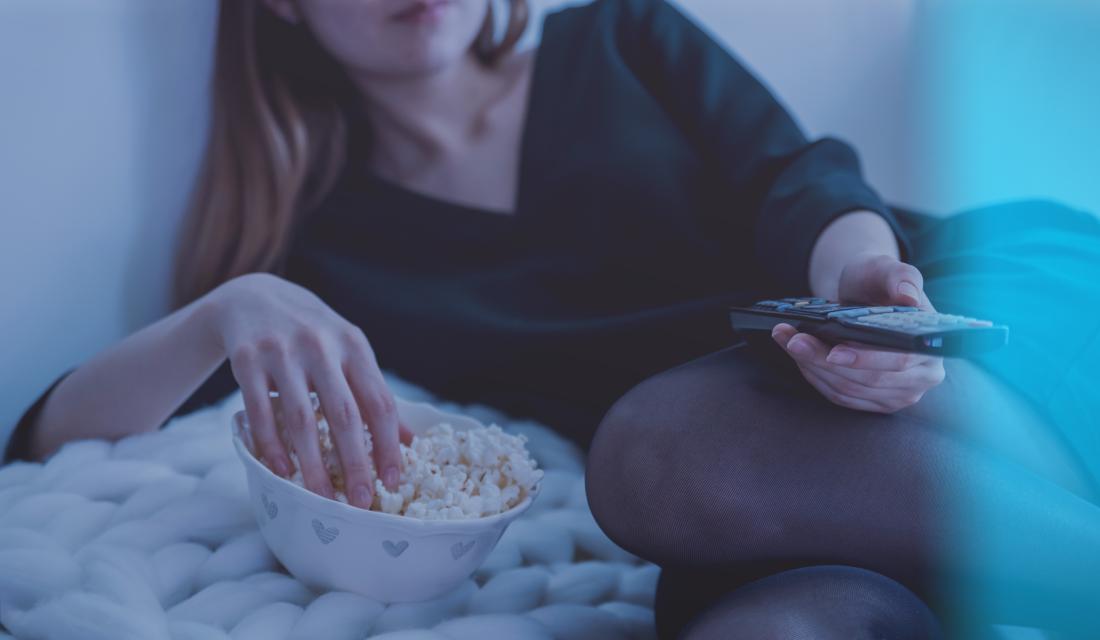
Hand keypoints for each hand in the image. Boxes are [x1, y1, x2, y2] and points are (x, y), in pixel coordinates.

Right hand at [203, 273, 404, 506]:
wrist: (253, 297)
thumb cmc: (312, 334)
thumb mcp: (347, 351)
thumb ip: (373, 391)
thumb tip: (409, 440)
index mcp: (354, 346)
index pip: (380, 402)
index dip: (390, 444)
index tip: (394, 480)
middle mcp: (321, 347)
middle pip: (345, 415)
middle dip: (356, 463)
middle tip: (360, 502)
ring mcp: (282, 353)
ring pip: (301, 419)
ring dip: (312, 465)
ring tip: (321, 498)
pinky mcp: (247, 360)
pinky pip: (260, 412)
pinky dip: (271, 446)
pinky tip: (281, 472)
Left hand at [772, 253, 945, 412]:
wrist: (865, 296)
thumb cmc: (878, 282)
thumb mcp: (887, 269)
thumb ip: (901, 277)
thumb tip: (908, 296)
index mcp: (932, 346)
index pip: (899, 360)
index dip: (864, 359)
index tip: (832, 352)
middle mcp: (922, 376)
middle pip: (867, 380)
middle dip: (824, 360)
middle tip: (794, 340)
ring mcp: (898, 393)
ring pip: (848, 390)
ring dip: (812, 367)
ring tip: (788, 340)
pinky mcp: (874, 401)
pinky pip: (839, 395)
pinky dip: (814, 375)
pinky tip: (798, 354)